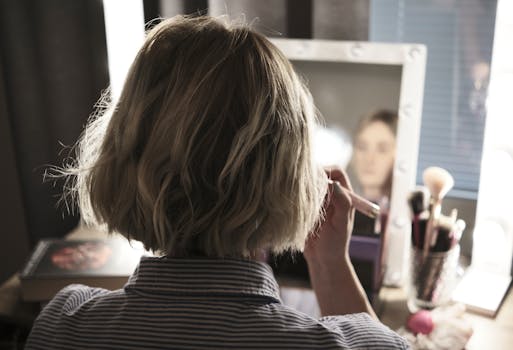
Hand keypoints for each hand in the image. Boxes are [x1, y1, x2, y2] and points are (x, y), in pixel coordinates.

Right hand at [303, 166, 375, 317]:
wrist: (322, 260)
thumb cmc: (335, 244)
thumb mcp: (341, 225)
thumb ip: (341, 203)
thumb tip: (333, 184)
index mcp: (344, 196)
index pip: (337, 172)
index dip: (327, 171)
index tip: (316, 179)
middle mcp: (331, 195)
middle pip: (320, 174)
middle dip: (311, 177)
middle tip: (302, 188)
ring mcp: (317, 201)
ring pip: (307, 183)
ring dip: (301, 187)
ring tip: (297, 200)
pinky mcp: (305, 208)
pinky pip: (298, 195)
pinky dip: (294, 197)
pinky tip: (292, 207)